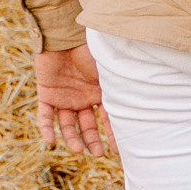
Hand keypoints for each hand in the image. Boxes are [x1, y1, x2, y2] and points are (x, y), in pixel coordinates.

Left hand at [36, 42, 113, 158]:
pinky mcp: (46, 94)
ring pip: (67, 124)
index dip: (112, 134)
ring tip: (77, 150)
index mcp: (98, 93)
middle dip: (91, 141)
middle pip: (86, 125)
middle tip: (97, 154)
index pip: (106, 119)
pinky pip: (45, 116)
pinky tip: (51, 141)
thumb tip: (145, 101)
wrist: (64, 35)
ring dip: (72, 138)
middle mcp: (81, 98)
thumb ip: (117, 87)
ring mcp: (63, 97)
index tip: (117, 151)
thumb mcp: (108, 72)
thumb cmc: (89, 50)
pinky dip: (47, 128)